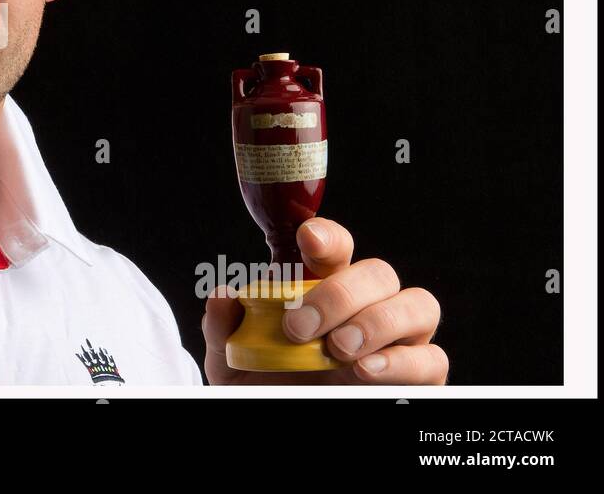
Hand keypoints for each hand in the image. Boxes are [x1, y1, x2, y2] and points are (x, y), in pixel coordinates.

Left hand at [202, 219, 447, 384]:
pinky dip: (401, 361)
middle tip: (300, 329)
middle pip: (379, 273)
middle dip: (342, 294)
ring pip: (419, 305)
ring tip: (338, 350)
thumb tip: (222, 294)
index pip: (336, 247)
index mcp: (323, 288)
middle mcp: (368, 306)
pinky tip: (363, 371)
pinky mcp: (420, 375)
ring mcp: (399, 339)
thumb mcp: (231, 357)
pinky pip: (431, 358)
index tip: (306, 239)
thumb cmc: (264, 382)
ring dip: (377, 322)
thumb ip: (224, 326)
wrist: (280, 414)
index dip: (327, 237)